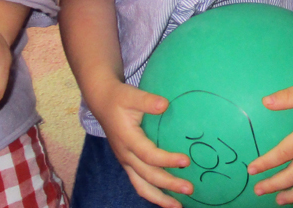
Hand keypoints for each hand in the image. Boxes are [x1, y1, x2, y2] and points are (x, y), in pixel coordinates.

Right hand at [91, 80, 191, 207]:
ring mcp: (126, 161)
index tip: (186, 161)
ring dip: (160, 198)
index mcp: (127, 139)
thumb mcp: (131, 95)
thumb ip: (147, 101)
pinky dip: (153, 193)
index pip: (149, 155)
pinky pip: (140, 183)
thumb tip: (164, 105)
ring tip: (178, 206)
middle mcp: (125, 155)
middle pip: (148, 176)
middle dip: (169, 185)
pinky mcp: (128, 163)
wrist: (102, 102)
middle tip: (190, 189)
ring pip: (141, 186)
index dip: (167, 160)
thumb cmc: (119, 98)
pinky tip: (168, 198)